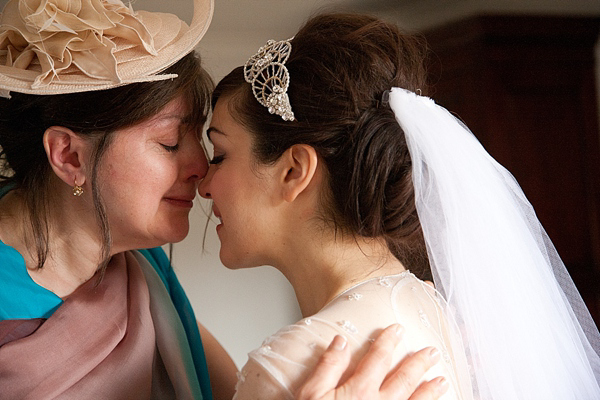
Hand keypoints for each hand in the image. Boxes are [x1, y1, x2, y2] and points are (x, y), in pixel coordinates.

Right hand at [295, 324, 447, 399]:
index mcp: (359, 391)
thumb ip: (328, 367)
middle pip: (404, 379)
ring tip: (442, 381)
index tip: (398, 329)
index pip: (378, 358)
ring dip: (430, 391)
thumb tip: (340, 341)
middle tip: (432, 352)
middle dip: (419, 363)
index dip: (388, 341)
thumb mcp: (311, 394)